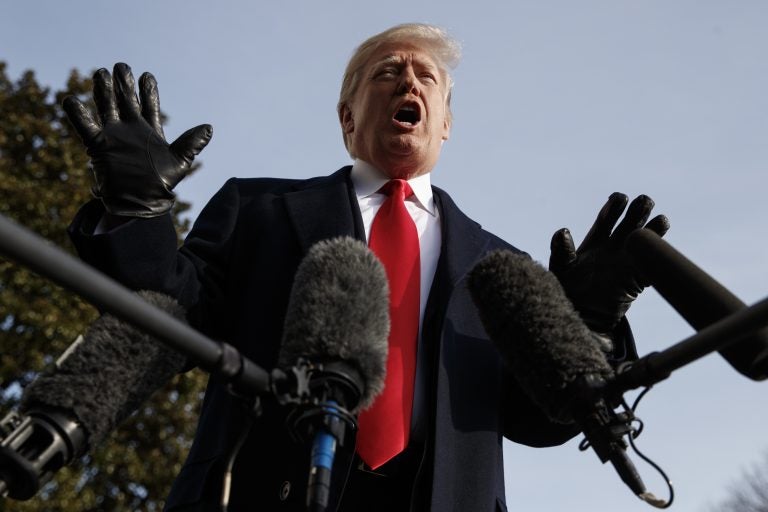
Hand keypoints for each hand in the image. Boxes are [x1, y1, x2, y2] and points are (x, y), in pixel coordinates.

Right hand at [63, 63, 211, 216]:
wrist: (140, 203)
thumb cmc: (161, 185)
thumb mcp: (180, 163)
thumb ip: (191, 144)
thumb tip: (209, 128)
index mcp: (150, 131)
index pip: (149, 106)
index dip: (148, 91)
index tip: (147, 75)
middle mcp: (130, 130)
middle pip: (125, 101)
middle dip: (123, 84)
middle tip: (121, 67)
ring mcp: (114, 136)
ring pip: (106, 108)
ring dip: (103, 92)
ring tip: (101, 74)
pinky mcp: (98, 146)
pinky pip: (86, 127)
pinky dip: (78, 114)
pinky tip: (71, 99)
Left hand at [549, 193, 669, 335]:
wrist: (581, 316)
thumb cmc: (567, 289)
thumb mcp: (560, 268)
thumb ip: (561, 250)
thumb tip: (562, 231)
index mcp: (595, 241)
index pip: (606, 219)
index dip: (613, 207)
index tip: (619, 198)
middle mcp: (614, 247)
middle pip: (629, 223)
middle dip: (637, 210)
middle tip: (644, 200)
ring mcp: (627, 262)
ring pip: (644, 241)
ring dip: (653, 229)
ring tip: (661, 220)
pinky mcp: (637, 279)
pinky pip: (651, 266)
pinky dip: (658, 256)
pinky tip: (663, 249)